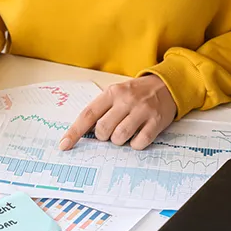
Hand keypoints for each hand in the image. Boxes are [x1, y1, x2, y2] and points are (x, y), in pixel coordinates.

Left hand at [60, 75, 176, 150]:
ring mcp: (142, 110)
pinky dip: (135, 145)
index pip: (88, 114)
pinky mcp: (156, 121)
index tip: (64, 145)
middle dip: (103, 136)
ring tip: (123, 134)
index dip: (74, 132)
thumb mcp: (116, 94)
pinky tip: (136, 137)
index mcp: (112, 93)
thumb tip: (83, 133)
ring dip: (118, 141)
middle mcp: (126, 100)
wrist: (166, 85)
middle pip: (103, 129)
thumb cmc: (135, 93)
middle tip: (110, 131)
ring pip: (119, 137)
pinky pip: (139, 142)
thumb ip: (101, 110)